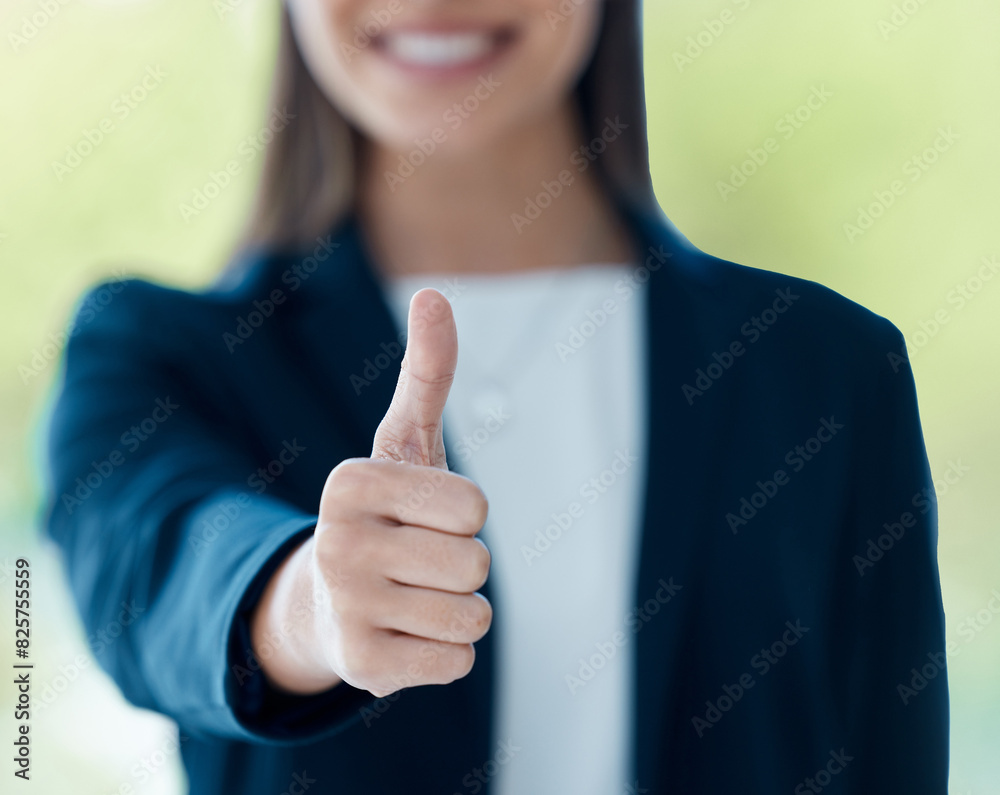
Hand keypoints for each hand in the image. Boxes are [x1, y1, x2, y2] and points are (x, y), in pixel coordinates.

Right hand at [250, 289, 491, 697]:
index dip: (463, 515)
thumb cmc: (382, 515)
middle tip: (418, 564)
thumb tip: (435, 294)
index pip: (473, 506)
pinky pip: (458, 662)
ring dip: (458, 610)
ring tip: (412, 599)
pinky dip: (444, 653)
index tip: (421, 518)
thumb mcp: (403, 445)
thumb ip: (426, 373)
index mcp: (349, 483)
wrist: (323, 604)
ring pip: (474, 617)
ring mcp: (346, 610)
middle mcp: (336, 545)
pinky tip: (403, 636)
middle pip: (476, 563)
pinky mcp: (361, 669)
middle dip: (464, 566)